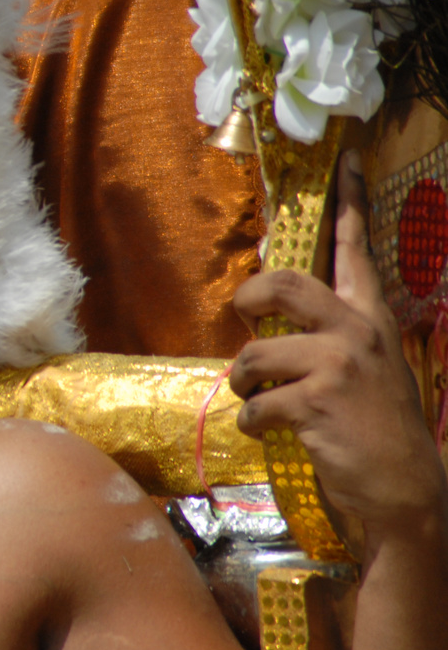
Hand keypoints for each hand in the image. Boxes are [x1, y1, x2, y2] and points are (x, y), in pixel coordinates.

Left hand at [231, 151, 447, 546]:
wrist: (405, 489)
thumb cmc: (373, 428)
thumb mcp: (366, 369)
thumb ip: (329, 336)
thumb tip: (273, 316)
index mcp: (369, 319)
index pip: (356, 251)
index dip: (349, 203)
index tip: (346, 159)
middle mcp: (356, 332)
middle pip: (283, 284)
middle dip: (249, 298)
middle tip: (243, 316)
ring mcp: (338, 366)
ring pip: (253, 356)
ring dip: (244, 386)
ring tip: (260, 401)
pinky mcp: (317, 402)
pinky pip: (255, 405)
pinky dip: (253, 424)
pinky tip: (276, 434)